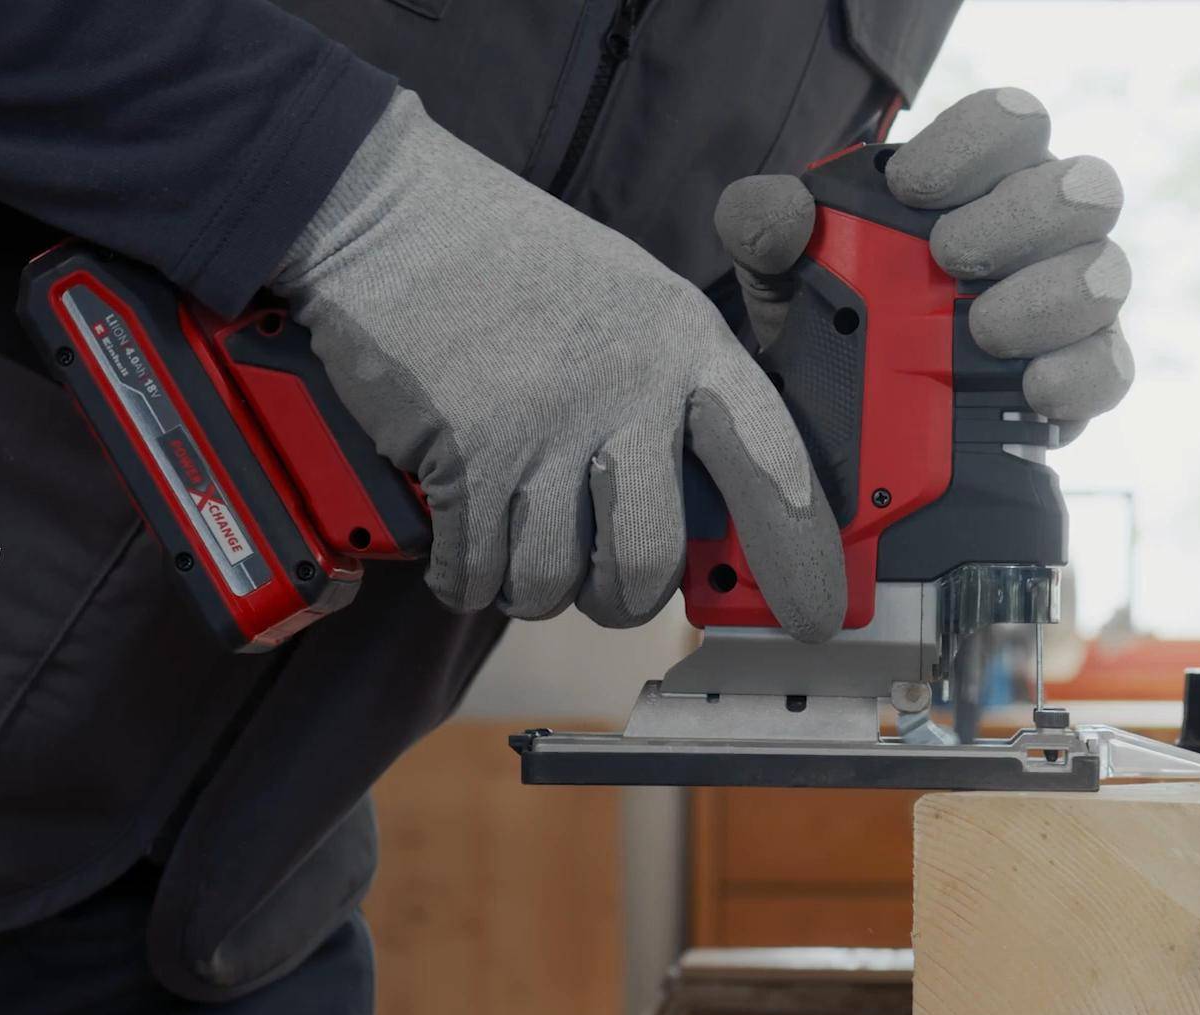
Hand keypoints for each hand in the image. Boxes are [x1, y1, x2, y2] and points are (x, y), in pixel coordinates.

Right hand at [271, 90, 845, 640]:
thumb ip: (677, 394)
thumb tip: (711, 512)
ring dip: (531, 586)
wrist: (388, 214)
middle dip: (620, 597)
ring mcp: (547, 421)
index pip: (772, 458)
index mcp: (687, 342)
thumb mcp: (632, 302)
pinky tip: (462, 538)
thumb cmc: (513, 265)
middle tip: (599, 580)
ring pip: (556, 582)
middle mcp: (630, 385)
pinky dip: (464, 578)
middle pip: (649, 560)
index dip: (796, 549)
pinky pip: (477, 573)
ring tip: (517, 540)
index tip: (810, 615)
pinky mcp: (466, 451)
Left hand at [715, 87, 1131, 441]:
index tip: (912, 190)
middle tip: (951, 258)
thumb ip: (764, 222)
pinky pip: (1111, 367)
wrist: (849, 423)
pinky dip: (1076, 375)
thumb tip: (785, 213)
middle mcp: (1043, 229)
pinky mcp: (1085, 375)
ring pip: (1104, 273)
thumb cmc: (834, 317)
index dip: (974, 143)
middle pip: (1082, 187)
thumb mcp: (779, 268)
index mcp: (981, 177)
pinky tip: (1031, 388)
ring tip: (982, 332)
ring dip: (1046, 298)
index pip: (1011, 122)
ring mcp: (1074, 301)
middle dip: (1018, 219)